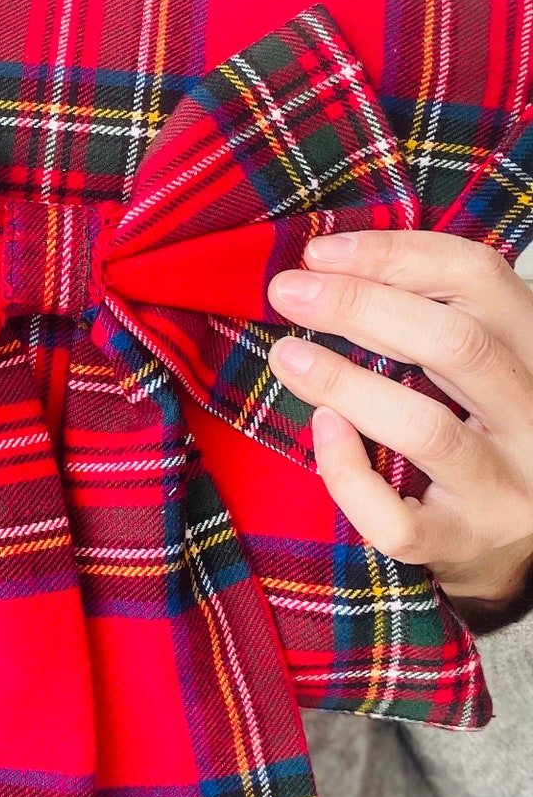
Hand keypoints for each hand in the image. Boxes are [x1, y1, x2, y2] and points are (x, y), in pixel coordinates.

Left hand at [266, 231, 532, 630]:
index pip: (478, 277)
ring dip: (345, 382)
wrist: (508, 539)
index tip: (319, 252)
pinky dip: (350, 474)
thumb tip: (322, 262)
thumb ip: (421, 309)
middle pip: (456, 344)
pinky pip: (399, 519)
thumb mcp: (468, 360)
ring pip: (427, 428)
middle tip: (288, 293)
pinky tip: (323, 431)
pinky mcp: (464, 544)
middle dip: (359, 307)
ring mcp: (505, 488)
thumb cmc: (472, 425)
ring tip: (287, 356)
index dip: (394, 254)